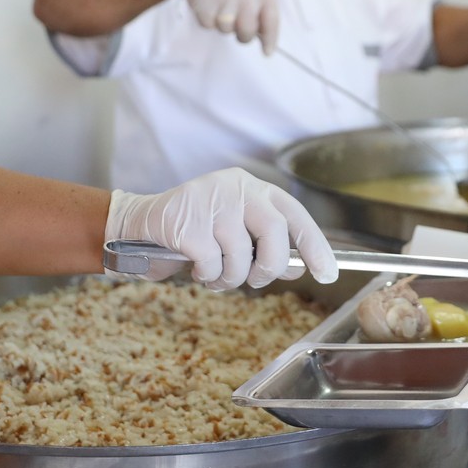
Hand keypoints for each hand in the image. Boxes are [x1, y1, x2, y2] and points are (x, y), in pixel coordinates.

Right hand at [105, 168, 337, 290]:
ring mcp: (210, 203)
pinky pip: (213, 265)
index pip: (295, 215)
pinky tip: (196, 268)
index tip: (330, 275)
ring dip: (230, 278)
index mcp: (253, 187)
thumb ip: (266, 245)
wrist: (137, 225)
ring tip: (215, 273)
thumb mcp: (234, 231)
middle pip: (276, 235)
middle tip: (255, 280)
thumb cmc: (193, 231)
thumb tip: (300, 268)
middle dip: (269, 268)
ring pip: (241, 257)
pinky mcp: (187, 224)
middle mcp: (236, 187)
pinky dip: (207, 277)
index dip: (316, 247)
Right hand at [164, 0, 279, 52]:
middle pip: (247, 31)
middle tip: (237, 27)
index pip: (271, 19)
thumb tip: (266, 42)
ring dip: (223, 25)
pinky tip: (208, 5)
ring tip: (221, 10)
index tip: (267, 52)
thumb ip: (261, 7)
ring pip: (226, 29)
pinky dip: (207, 20)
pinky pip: (208, 25)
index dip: (270, 39)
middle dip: (242, 36)